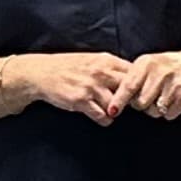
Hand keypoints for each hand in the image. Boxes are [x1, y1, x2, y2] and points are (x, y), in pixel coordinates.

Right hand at [20, 52, 134, 123]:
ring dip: (115, 112)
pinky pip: (102, 116)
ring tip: (111, 111)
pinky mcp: (80, 101)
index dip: (139, 85)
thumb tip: (133, 78)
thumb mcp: (92, 60)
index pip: (135, 73)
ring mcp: (91, 87)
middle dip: (131, 101)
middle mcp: (101, 72)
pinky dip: (104, 120)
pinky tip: (100, 117)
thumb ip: (111, 67)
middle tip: (129, 107)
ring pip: (117, 106)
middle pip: (129, 91)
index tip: (139, 94)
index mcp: (106, 60)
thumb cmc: (68, 67)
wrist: (41, 73)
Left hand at [117, 49, 180, 120]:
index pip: (128, 85)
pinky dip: (170, 112)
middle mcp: (159, 71)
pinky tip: (175, 99)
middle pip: (141, 103)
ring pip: (155, 111)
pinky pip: (170, 114)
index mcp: (145, 63)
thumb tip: (114, 103)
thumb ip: (131, 80)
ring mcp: (174, 82)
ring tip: (163, 97)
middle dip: (142, 105)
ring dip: (157, 110)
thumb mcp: (147, 66)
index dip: (119, 100)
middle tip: (150, 97)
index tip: (112, 111)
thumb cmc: (165, 68)